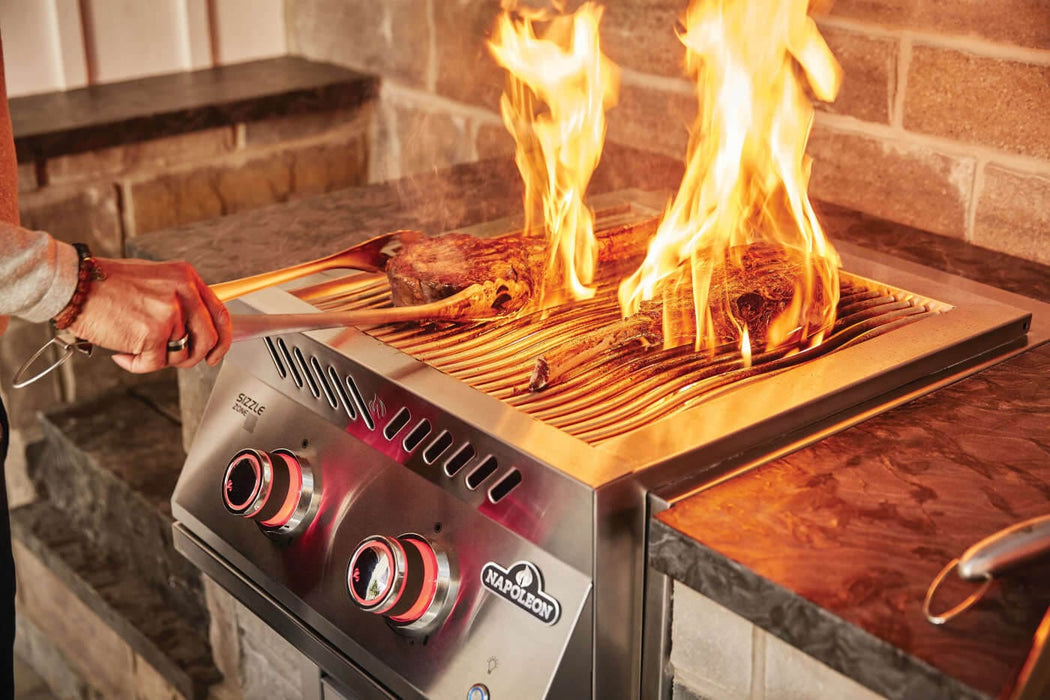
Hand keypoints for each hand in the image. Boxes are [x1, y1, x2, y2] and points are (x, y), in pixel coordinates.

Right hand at [67, 258, 231, 372]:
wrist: (75, 284)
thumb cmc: (107, 284)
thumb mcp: (155, 280)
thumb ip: (179, 300)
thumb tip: (195, 330)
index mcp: (186, 277)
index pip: (220, 313)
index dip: (222, 340)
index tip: (214, 354)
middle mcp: (183, 292)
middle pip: (208, 339)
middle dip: (194, 357)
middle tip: (177, 360)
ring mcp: (169, 313)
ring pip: (180, 354)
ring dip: (158, 358)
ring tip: (137, 346)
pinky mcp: (152, 333)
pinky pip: (155, 364)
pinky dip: (137, 365)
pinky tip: (122, 353)